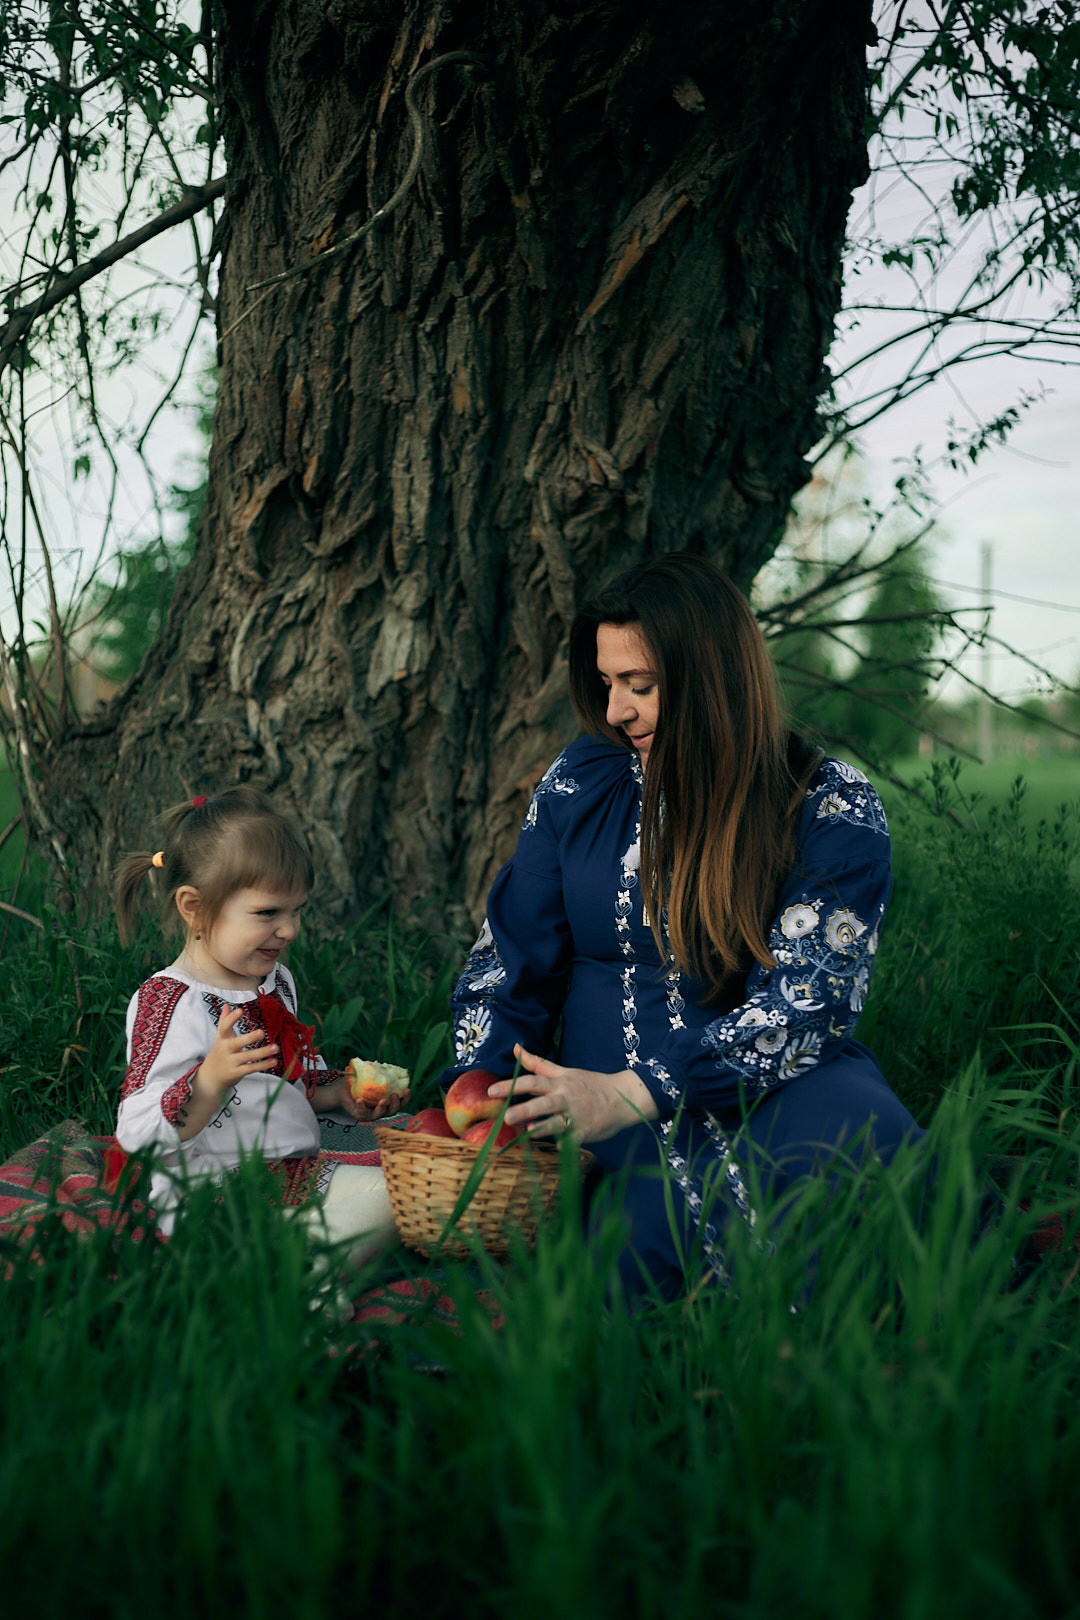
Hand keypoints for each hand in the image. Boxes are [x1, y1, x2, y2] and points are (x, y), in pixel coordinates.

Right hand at [195, 1004, 279, 1099]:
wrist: (210, 1077)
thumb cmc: (219, 1052)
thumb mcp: (220, 1037)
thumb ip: (224, 1021)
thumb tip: (227, 1005)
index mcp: (222, 1039)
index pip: (224, 1027)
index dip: (231, 1019)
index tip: (240, 1010)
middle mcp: (226, 1050)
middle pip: (237, 1043)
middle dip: (249, 1038)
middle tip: (262, 1032)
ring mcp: (231, 1062)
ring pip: (248, 1057)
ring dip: (263, 1052)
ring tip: (276, 1047)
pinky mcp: (237, 1073)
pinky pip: (252, 1068)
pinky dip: (263, 1065)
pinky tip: (274, 1061)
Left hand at [310, 1072, 409, 1120]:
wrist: (341, 1090)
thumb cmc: (357, 1084)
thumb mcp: (369, 1077)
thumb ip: (378, 1072)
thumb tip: (384, 1064)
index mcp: (385, 1101)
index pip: (399, 1102)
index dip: (405, 1098)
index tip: (407, 1089)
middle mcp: (380, 1110)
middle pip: (392, 1111)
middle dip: (395, 1104)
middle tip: (395, 1094)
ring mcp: (370, 1114)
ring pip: (379, 1115)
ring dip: (382, 1108)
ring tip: (382, 1100)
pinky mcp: (359, 1115)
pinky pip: (362, 1113)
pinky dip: (362, 1107)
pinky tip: (360, 1100)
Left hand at [488, 1044, 658, 1143]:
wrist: (624, 1096)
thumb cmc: (590, 1083)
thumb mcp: (565, 1071)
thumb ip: (537, 1063)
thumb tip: (515, 1048)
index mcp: (559, 1082)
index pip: (532, 1081)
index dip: (511, 1085)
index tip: (491, 1091)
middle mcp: (566, 1098)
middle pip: (543, 1102)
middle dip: (524, 1109)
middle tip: (505, 1117)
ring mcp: (577, 1116)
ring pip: (556, 1122)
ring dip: (540, 1128)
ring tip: (524, 1133)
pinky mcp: (587, 1132)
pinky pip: (573, 1139)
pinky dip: (565, 1144)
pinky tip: (555, 1148)